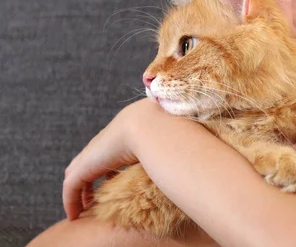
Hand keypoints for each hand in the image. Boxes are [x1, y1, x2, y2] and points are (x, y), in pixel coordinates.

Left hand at [62, 98, 158, 220]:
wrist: (148, 124)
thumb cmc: (162, 130)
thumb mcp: (163, 139)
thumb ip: (165, 147)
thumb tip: (181, 155)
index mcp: (119, 133)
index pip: (106, 151)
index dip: (106, 166)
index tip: (111, 179)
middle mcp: (103, 142)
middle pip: (85, 162)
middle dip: (86, 179)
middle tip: (90, 197)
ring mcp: (92, 153)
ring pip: (75, 175)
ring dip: (77, 192)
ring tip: (81, 209)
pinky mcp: (84, 166)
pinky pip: (70, 188)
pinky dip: (70, 200)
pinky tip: (75, 214)